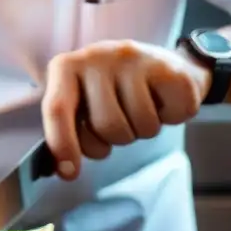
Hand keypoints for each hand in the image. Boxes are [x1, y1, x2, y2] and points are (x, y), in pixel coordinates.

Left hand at [41, 40, 210, 179]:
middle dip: (116, 138)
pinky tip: (163, 101)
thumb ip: (67, 132)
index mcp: (66, 67)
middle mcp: (97, 56)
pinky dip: (172, 118)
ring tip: (142, 108)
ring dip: (144, 130)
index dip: (63, 144)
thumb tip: (63, 170)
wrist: (159, 66)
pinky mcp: (167, 67)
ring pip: (142, 124)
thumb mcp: (81, 105)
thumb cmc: (112, 94)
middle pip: (106, 125)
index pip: (58, 108)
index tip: (70, 173)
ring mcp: (133, 59)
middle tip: (121, 121)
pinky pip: (173, 116)